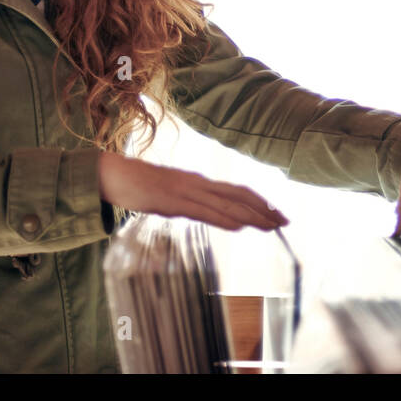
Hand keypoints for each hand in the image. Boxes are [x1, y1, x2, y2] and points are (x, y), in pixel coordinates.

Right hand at [98, 152, 288, 231]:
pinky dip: (223, 218)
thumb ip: (192, 202)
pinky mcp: (173, 202)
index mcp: (198, 182)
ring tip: (271, 225)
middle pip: (238, 196)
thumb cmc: (140, 184)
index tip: (278, 213)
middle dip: (264, 209)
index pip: (236, 191)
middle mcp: (197, 183)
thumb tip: (213, 213)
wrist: (114, 174)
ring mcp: (185, 191)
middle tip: (286, 222)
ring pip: (225, 204)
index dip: (260, 201)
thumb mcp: (172, 195)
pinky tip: (238, 225)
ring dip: (251, 215)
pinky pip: (202, 211)